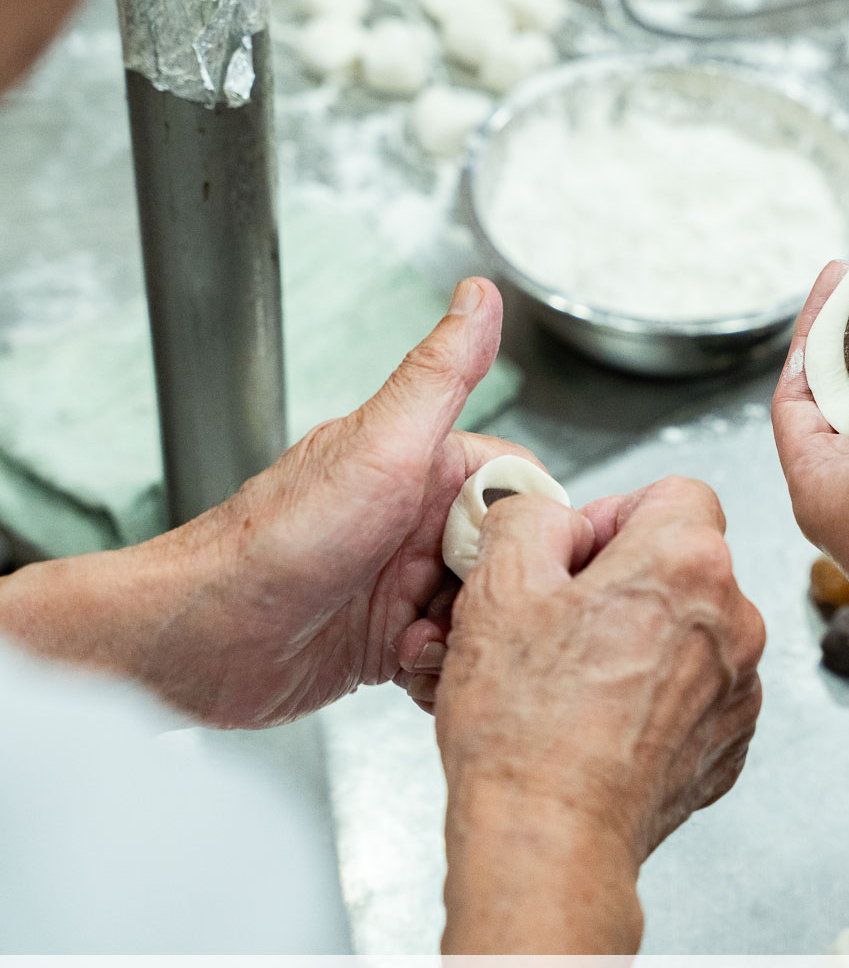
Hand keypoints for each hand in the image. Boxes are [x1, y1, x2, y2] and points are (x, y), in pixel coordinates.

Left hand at [0, 278, 542, 727]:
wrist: (199, 640)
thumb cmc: (278, 541)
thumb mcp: (381, 447)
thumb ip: (439, 374)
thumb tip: (479, 296)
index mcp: (426, 466)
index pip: (520, 487)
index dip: (530, 526)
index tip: (516, 555)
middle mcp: (416, 521)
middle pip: (508, 558)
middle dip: (494, 595)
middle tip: (458, 611)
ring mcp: (401, 582)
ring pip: (480, 612)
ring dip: (464, 638)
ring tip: (421, 643)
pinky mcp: (386, 640)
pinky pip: (446, 656)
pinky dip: (438, 672)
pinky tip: (405, 671)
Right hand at [435, 477, 763, 952]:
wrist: (550, 840)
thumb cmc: (525, 726)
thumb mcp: (498, 585)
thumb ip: (529, 518)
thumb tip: (548, 517)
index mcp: (688, 562)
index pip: (672, 492)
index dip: (612, 514)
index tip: (574, 555)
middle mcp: (734, 619)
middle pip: (681, 561)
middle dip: (620, 578)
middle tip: (556, 619)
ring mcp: (740, 686)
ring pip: (688, 627)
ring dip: (637, 636)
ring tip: (571, 677)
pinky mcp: (730, 741)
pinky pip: (695, 689)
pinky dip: (654, 694)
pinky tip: (598, 720)